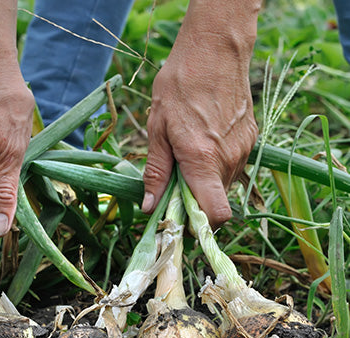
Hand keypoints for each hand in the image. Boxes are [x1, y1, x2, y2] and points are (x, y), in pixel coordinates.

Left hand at [142, 0, 259, 228]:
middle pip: (216, 202)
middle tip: (174, 183)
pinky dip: (216, 167)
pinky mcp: (251, 139)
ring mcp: (244, 149)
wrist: (215, 48)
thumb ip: (156, 172)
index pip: (216, 213)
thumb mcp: (157, 129)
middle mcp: (228, 159)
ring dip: (205, 183)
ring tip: (187, 158)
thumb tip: (150, 207)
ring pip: (224, 185)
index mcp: (202, 160)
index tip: (182, 219)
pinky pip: (232, 166)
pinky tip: (203, 144)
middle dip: (195, 202)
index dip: (200, 225)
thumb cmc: (179, 85)